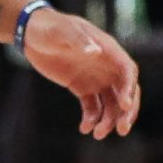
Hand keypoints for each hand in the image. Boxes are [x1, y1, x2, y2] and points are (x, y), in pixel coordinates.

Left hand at [22, 7, 139, 139]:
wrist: (33, 34)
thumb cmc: (51, 28)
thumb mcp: (63, 31)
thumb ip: (79, 40)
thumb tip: (95, 52)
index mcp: (108, 51)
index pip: (127, 72)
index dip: (128, 88)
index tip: (124, 105)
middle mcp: (107, 66)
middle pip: (125, 91)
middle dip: (126, 111)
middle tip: (122, 130)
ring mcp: (96, 78)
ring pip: (110, 103)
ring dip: (108, 120)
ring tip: (97, 134)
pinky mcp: (82, 87)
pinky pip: (92, 106)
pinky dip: (91, 118)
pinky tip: (85, 129)